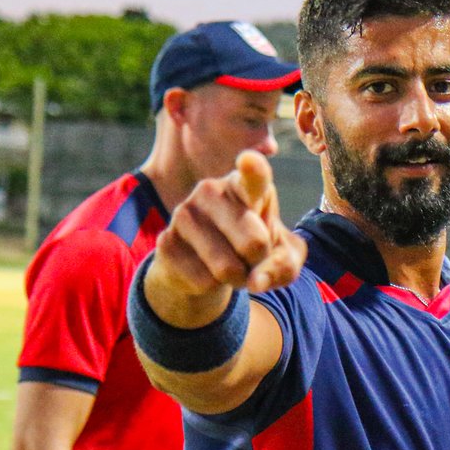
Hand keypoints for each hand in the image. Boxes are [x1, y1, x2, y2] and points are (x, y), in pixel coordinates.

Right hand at [153, 150, 306, 318]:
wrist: (204, 264)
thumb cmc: (253, 251)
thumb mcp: (281, 258)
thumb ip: (283, 265)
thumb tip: (256, 282)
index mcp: (244, 185)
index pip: (252, 176)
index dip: (253, 170)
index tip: (249, 161)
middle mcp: (211, 190)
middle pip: (255, 243)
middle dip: (260, 263)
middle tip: (252, 257)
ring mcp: (184, 214)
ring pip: (228, 268)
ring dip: (238, 279)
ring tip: (231, 266)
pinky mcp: (166, 242)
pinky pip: (205, 282)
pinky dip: (213, 288)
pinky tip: (205, 271)